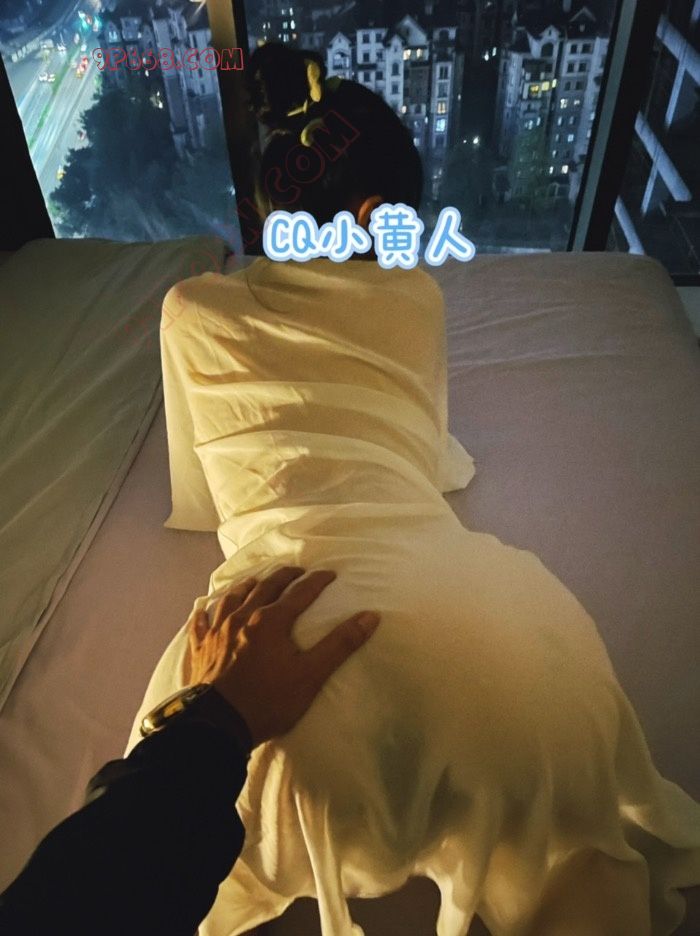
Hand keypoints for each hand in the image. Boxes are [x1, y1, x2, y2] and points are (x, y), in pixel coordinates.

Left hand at [187, 567, 378, 746]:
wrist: (219, 724)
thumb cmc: (269, 700)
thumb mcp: (311, 674)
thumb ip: (340, 644)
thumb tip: (370, 616)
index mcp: (271, 620)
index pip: (300, 593)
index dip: (317, 581)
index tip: (330, 574)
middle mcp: (243, 617)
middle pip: (265, 588)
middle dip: (284, 577)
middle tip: (297, 571)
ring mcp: (218, 632)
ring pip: (232, 599)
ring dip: (246, 587)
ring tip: (254, 581)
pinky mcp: (201, 649)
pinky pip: (200, 624)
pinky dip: (204, 614)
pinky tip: (203, 610)